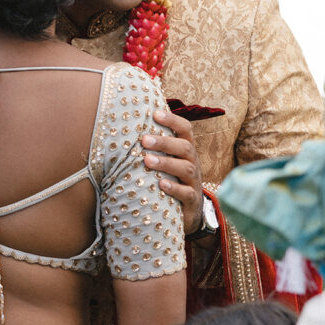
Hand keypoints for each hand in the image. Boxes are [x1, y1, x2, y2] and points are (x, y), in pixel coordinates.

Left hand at [142, 109, 202, 233]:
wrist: (189, 211)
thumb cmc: (172, 179)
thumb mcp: (168, 160)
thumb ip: (155, 146)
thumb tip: (130, 126)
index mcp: (186, 150)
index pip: (185, 129)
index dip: (172, 120)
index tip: (155, 114)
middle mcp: (192, 162)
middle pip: (184, 147)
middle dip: (165, 142)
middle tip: (144, 140)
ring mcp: (194, 182)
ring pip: (186, 168)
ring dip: (166, 163)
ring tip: (147, 160)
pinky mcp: (192, 200)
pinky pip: (187, 193)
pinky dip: (174, 187)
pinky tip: (160, 184)